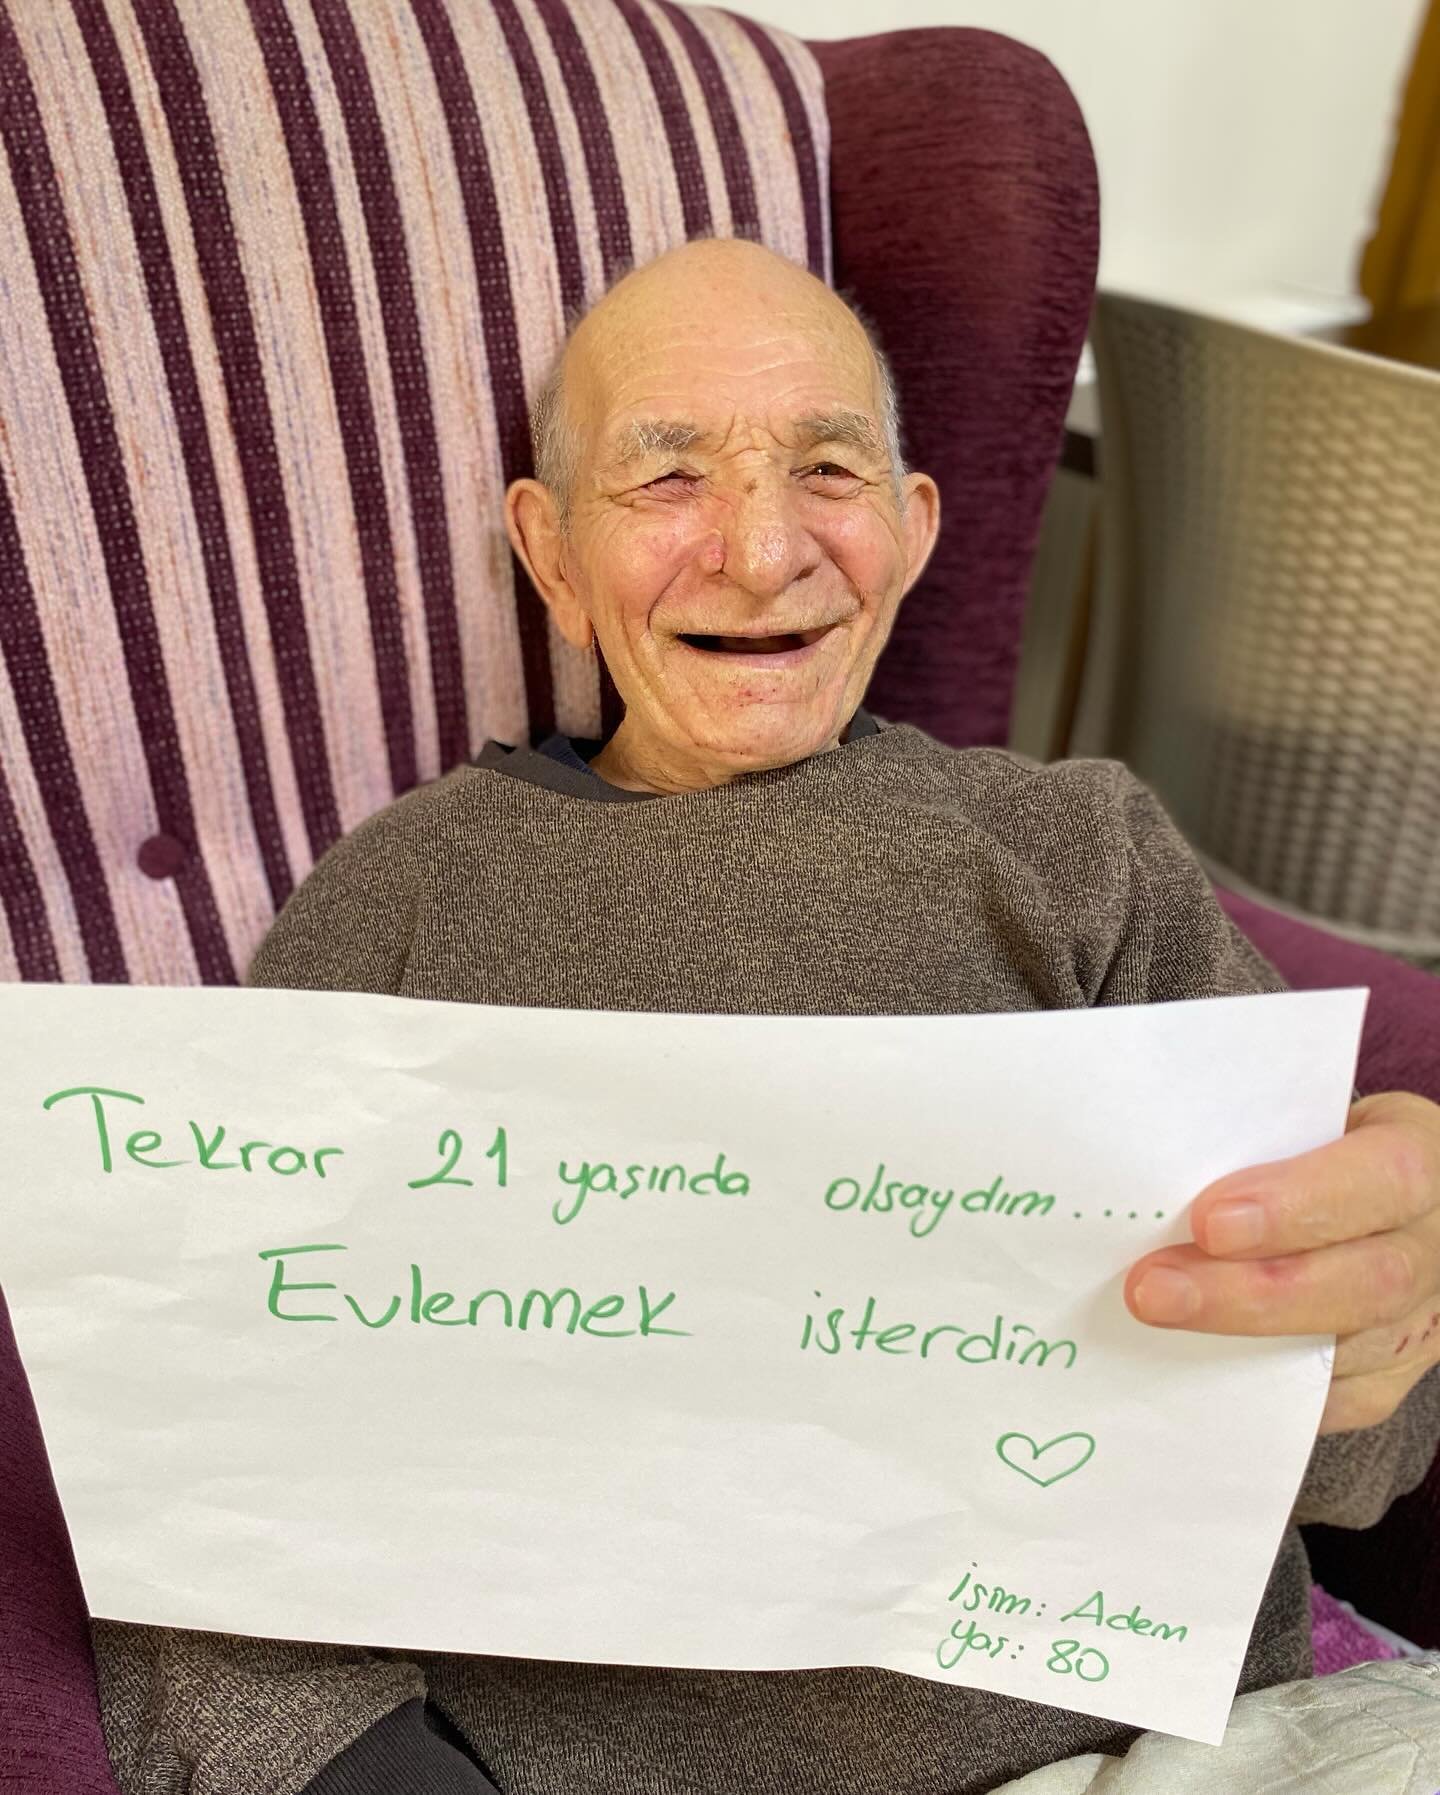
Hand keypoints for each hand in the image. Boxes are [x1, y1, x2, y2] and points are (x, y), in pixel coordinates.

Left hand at [1124, 1092, 1439, 1433]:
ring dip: (1241, 1340)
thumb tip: (1156, 1179)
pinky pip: (1337, 1398)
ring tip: (1158, 1321)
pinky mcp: (1399, 1371)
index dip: (1298, 1204)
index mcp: (1425, 1157)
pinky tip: (1197, 1369)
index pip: (1382, 1179)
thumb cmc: (1321, 1144)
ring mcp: (1426, 1318)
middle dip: (1248, 1292)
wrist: (1376, 1194)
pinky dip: (1264, 1387)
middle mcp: (1438, 1245)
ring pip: (1350, 1349)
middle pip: (1366, 1282)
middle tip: (1154, 1289)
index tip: (1209, 1221)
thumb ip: (1258, 1143)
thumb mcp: (1308, 1118)